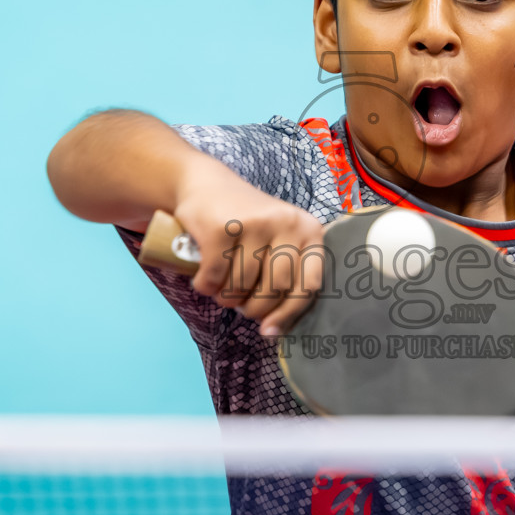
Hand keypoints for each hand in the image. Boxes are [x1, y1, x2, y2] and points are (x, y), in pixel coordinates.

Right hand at [173, 162, 326, 337]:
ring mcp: (254, 223)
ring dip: (226, 298)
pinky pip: (214, 277)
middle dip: (252, 308)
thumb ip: (286, 277)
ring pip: (241, 287)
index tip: (268, 330)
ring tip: (222, 287)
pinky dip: (205, 286)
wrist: (206, 183)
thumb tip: (274, 331)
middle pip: (274, 290)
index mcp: (308, 231)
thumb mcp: (277, 241)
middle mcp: (286, 223)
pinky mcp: (221, 227)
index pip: (309, 285)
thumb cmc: (246, 224)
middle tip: (240, 303)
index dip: (288, 314)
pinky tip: (204, 278)